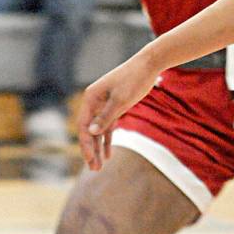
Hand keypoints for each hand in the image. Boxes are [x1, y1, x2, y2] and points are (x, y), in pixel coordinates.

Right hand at [77, 52, 159, 169]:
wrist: (149, 64)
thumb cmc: (134, 80)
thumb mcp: (120, 100)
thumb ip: (105, 117)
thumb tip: (90, 132)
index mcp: (91, 97)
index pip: (83, 126)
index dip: (85, 145)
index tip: (90, 160)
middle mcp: (94, 101)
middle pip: (89, 130)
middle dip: (91, 150)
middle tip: (94, 169)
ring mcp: (103, 104)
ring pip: (98, 130)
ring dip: (98, 148)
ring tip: (99, 167)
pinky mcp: (114, 106)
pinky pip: (108, 126)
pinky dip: (107, 140)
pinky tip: (108, 154)